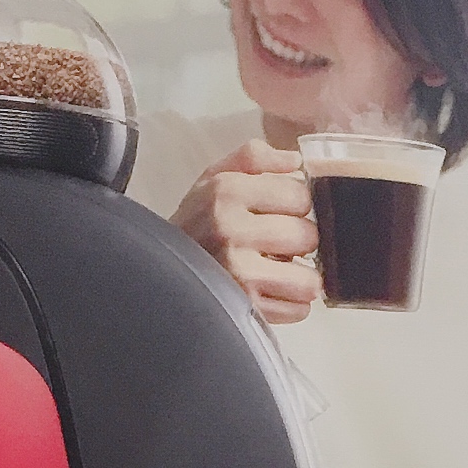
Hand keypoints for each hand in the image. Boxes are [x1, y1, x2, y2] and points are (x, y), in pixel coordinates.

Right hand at [173, 140, 319, 324]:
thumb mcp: (214, 178)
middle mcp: (231, 231)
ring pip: (308, 279)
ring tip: (279, 270)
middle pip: (308, 236)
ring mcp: (238, 274)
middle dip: (299, 240)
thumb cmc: (196, 224)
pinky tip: (272, 291)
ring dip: (300, 277)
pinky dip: (292, 304)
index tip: (282, 211)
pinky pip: (298, 310)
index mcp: (226, 191)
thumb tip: (295, 161)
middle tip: (278, 243)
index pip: (300, 195)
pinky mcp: (244, 309)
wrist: (159, 269)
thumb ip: (254, 158)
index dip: (296, 205)